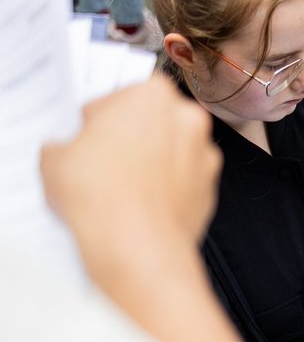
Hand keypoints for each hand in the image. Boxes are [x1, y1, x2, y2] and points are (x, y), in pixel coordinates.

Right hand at [41, 77, 218, 260]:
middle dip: (131, 137)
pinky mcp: (211, 190)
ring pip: (172, 152)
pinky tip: (140, 206)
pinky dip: (167, 190)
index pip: (123, 94)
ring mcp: (206, 156)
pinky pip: (184, 183)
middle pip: (154, 121)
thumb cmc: (102, 196)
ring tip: (120, 188)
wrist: (137, 248)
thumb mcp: (55, 158)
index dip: (102, 116)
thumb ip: (65, 144)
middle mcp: (189, 119)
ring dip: (152, 164)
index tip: (90, 132)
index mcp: (153, 94)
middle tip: (103, 160)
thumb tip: (65, 153)